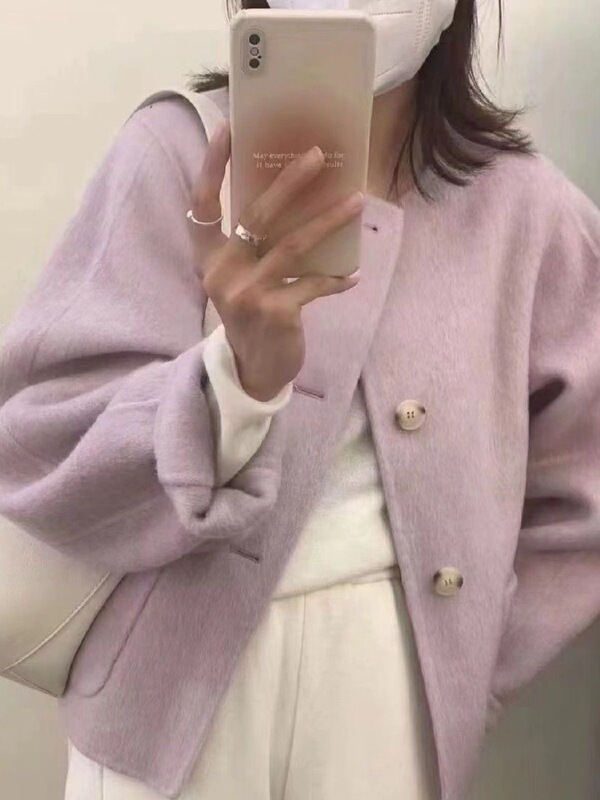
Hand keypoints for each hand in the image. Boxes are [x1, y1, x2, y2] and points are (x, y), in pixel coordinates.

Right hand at [190, 121, 364, 400]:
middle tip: (316, 154)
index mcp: (208, 259)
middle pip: (255, 216)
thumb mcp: (240, 278)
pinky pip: (312, 286)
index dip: (210, 167)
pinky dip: (335, 280)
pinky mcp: (275, 313)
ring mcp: (247, 293)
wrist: (254, 368)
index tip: (225, 129)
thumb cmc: (250, 314)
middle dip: (288, 182)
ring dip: (328, 221)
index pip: (202, 205)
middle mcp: (221, 273)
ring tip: (358, 200)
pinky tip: (354, 275)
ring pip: (292, 246)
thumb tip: (293, 198)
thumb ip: (252, 246)